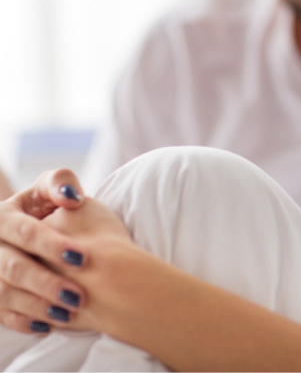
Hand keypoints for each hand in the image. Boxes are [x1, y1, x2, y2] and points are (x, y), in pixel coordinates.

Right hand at [0, 169, 90, 334]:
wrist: (30, 234)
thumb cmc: (48, 206)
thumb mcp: (49, 189)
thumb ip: (60, 183)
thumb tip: (73, 196)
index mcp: (3, 217)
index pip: (26, 232)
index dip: (53, 245)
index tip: (83, 257)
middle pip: (14, 267)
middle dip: (46, 282)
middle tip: (78, 295)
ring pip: (5, 294)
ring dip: (37, 306)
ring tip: (70, 313)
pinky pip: (1, 314)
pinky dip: (24, 321)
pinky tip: (50, 326)